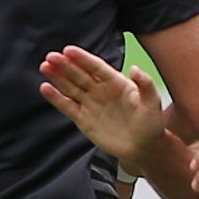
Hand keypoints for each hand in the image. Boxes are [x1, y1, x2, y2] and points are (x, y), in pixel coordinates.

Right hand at [39, 45, 168, 165]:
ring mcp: (91, 104)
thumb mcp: (152, 103)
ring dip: (58, 77)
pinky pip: (68, 106)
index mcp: (116, 83)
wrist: (145, 148)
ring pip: (71, 87)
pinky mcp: (84, 119)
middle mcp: (101, 91)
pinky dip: (56, 98)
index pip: (97, 67)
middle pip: (80, 75)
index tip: (68, 50)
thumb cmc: (152, 124)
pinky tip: (46, 88)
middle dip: (65, 65)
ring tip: (45, 66)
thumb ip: (145, 85)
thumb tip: (134, 68)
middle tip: (51, 56)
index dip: (83, 59)